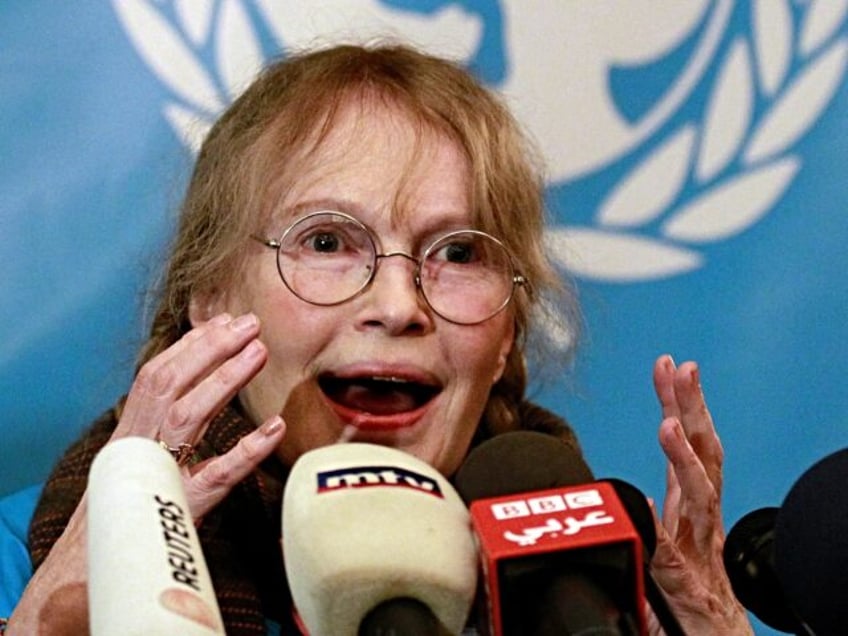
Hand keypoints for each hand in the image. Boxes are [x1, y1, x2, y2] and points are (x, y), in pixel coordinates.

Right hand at [9, 313, 284, 632]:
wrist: (99, 553)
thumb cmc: (131, 490)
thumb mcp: (144, 442)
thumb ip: (169, 408)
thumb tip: (201, 362)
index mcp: (134, 427)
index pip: (159, 374)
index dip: (191, 344)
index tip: (223, 319)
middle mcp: (142, 442)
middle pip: (172, 385)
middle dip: (210, 349)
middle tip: (251, 324)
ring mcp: (161, 470)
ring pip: (191, 416)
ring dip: (224, 380)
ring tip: (259, 353)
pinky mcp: (185, 503)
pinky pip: (219, 473)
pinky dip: (248, 449)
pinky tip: (276, 428)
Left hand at [647, 355, 751, 634]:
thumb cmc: (684, 593)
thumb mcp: (658, 539)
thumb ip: (637, 511)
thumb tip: (599, 481)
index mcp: (688, 505)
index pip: (688, 443)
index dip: (680, 402)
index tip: (667, 363)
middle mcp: (698, 521)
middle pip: (703, 455)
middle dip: (692, 408)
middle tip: (681, 368)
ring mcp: (697, 551)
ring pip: (699, 497)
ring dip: (684, 459)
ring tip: (668, 424)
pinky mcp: (686, 587)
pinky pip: (671, 557)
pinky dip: (660, 531)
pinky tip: (648, 504)